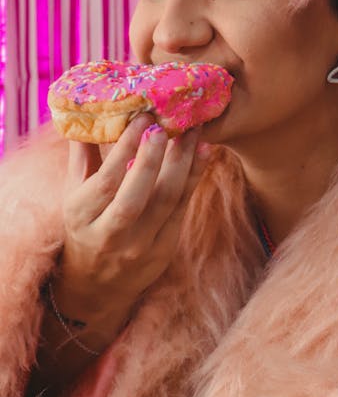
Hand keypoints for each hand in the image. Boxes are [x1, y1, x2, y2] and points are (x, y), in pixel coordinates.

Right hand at [52, 114, 205, 344]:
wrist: (96, 285)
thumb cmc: (85, 225)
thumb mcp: (74, 193)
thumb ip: (82, 155)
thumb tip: (86, 111)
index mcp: (81, 215)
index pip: (106, 181)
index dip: (125, 149)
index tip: (142, 119)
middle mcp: (109, 234)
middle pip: (135, 196)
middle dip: (152, 158)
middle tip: (166, 125)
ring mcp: (139, 246)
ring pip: (166, 202)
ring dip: (183, 164)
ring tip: (195, 133)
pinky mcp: (163, 251)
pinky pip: (182, 210)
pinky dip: (195, 179)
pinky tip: (205, 153)